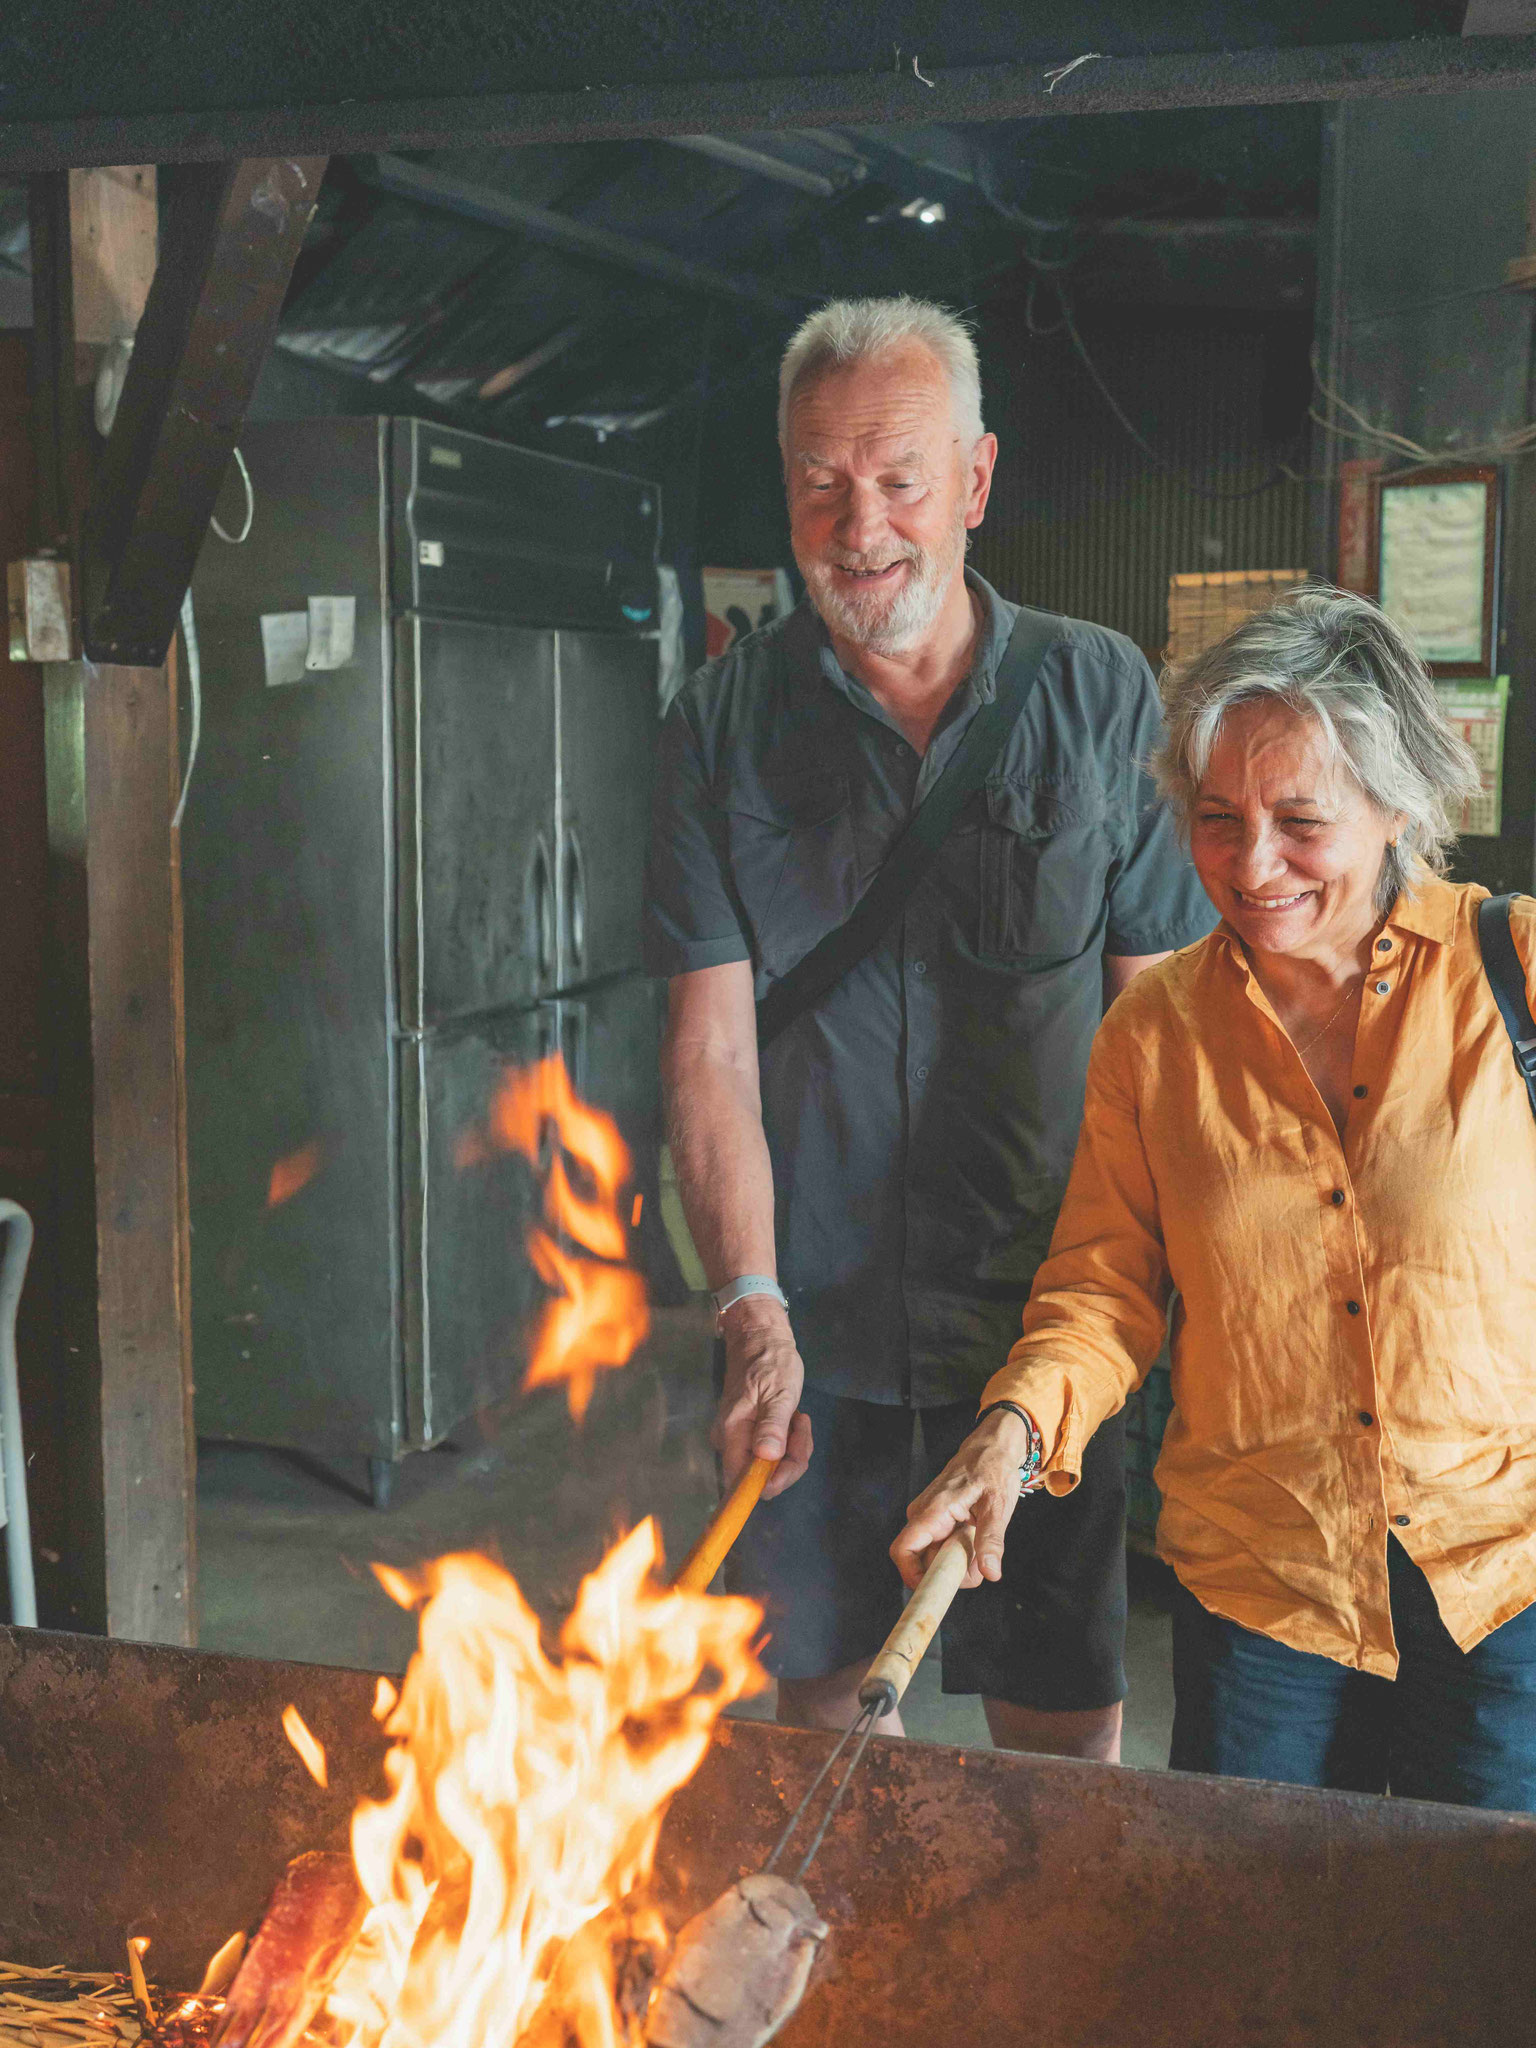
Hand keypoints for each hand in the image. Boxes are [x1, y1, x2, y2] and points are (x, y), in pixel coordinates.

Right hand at [712, 1297, 812, 1498]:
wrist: (760, 1337)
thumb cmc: (771, 1361)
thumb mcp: (779, 1393)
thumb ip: (772, 1426)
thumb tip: (767, 1456)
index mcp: (732, 1434)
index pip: (744, 1481)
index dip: (772, 1481)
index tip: (794, 1459)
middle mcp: (729, 1442)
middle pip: (761, 1476)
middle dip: (790, 1459)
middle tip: (802, 1427)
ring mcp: (739, 1438)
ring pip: (770, 1464)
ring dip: (793, 1447)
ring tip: (799, 1418)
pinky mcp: (749, 1433)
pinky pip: (771, 1451)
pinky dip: (788, 1440)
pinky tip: (794, 1419)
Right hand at [890, 1409, 1031, 1590]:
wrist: (991, 1448)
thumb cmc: (993, 1470)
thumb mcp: (998, 1506)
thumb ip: (991, 1540)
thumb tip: (990, 1573)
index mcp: (933, 1511)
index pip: (903, 1551)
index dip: (914, 1577)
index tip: (940, 1589)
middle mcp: (923, 1515)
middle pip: (921, 1561)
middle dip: (947, 1573)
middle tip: (976, 1565)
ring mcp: (927, 1519)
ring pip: (931, 1557)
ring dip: (955, 1562)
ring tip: (979, 1546)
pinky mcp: (934, 1521)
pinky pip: (938, 1547)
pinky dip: (956, 1552)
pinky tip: (973, 1539)